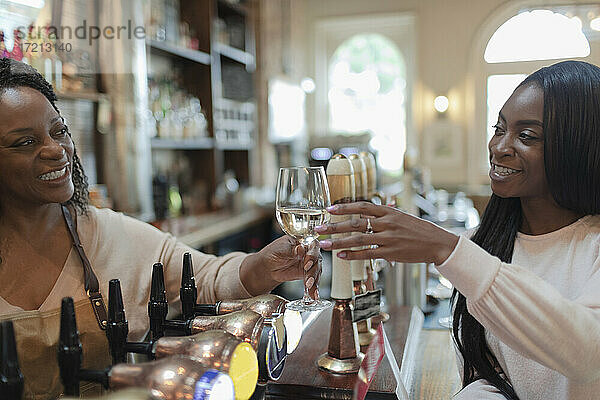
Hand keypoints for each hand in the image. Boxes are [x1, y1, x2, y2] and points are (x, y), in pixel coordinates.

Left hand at [240, 235, 321, 295]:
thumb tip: (302, 249)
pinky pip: (313, 280)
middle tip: (308, 279)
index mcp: (303, 241)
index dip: (312, 255)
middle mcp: (308, 251)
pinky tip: (314, 294)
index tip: (307, 264)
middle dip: (313, 270)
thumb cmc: (273, 253)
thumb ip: (292, 250)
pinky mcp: (307, 274)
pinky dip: (314, 288)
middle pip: (317, 260)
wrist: (267, 267)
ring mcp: (309, 263)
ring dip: (315, 280)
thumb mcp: (281, 250)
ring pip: (317, 271)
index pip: (313, 246)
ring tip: (310, 288)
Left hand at [315, 202, 458, 264]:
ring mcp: (389, 238)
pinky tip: (341, 256)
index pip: (361, 206)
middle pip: (355, 222)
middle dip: (334, 226)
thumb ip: (382, 215)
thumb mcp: (400, 216)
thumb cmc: (417, 229)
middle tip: (319, 229)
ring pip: (358, 239)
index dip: (344, 207)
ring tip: (324, 244)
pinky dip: (353, 254)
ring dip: (338, 242)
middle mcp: (387, 222)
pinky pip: (368, 253)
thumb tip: (365, 213)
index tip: (328, 210)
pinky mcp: (391, 252)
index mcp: (388, 211)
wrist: (437, 242)